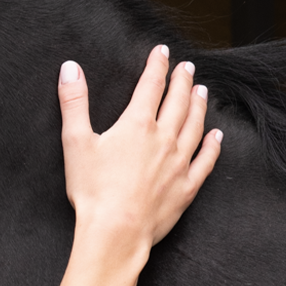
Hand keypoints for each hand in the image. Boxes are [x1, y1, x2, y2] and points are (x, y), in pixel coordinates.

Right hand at [17, 46, 223, 285]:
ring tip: (202, 92)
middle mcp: (164, 139)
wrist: (116, 232)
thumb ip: (74, 103)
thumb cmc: (93, 191)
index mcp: (137, 125)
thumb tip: (70, 68)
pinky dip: (212, 146)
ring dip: (199, 106)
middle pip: (178, 102)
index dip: (157, 66)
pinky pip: (205, 161)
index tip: (162, 53)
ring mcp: (179, 163)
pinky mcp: (186, 187)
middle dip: (183, 81)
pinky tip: (215, 137)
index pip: (151, 86)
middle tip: (187, 68)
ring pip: (195, 126)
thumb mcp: (75, 143)